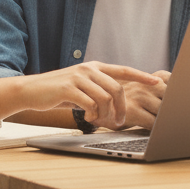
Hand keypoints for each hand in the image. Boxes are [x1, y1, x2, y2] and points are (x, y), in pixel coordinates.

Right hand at [0, 62, 160, 128]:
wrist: (31, 91)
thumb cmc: (58, 91)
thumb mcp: (80, 85)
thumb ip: (97, 87)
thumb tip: (118, 98)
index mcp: (94, 67)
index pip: (123, 70)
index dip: (141, 76)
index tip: (157, 82)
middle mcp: (88, 69)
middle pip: (117, 88)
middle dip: (122, 108)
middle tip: (119, 121)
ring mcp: (78, 77)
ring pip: (105, 97)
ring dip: (105, 113)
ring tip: (97, 119)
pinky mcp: (68, 88)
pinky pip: (90, 104)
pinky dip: (92, 114)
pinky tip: (86, 117)